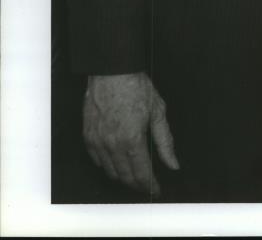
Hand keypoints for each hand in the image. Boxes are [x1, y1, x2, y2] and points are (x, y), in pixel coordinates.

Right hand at [83, 72, 179, 196]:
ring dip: (122, 177)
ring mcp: (98, 142)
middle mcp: (112, 145)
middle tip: (146, 185)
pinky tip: (115, 162)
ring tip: (133, 175)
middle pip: (125, 176)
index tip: (156, 190)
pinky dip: (106, 165)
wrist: (112, 71)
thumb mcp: (158, 111)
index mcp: (132, 140)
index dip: (150, 185)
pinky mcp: (88, 136)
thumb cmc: (136, 87)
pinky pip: (96, 160)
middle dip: (137, 184)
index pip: (142, 173)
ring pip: (109, 171)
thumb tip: (173, 163)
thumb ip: (165, 141)